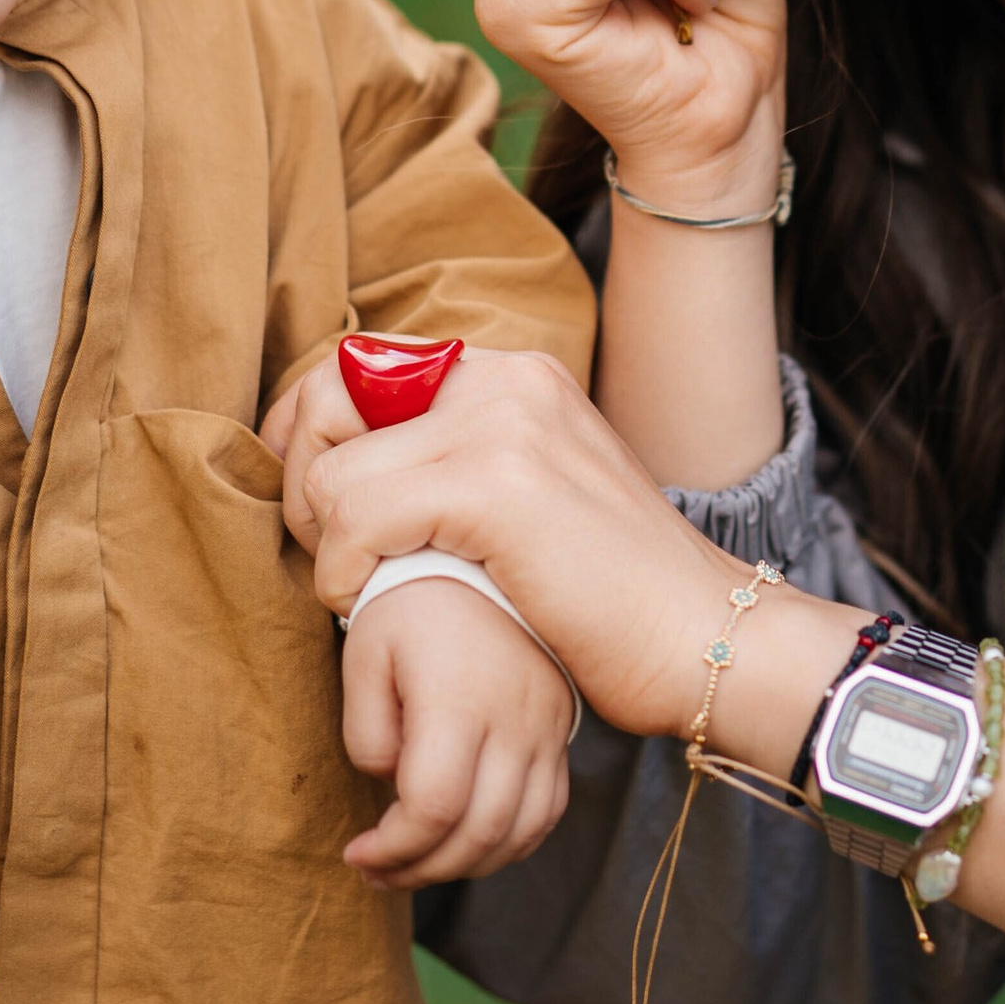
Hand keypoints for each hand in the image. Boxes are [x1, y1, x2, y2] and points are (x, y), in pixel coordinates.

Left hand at [280, 343, 851, 750]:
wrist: (704, 640)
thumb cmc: (608, 596)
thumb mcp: (528, 499)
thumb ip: (452, 462)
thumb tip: (344, 462)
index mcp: (514, 374)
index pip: (359, 363)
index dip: (308, 431)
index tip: (310, 505)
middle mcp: (508, 378)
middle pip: (330, 395)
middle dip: (300, 479)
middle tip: (324, 552)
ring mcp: (506, 424)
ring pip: (335, 469)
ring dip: (322, 541)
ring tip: (356, 587)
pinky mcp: (496, 485)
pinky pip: (357, 517)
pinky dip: (341, 572)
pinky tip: (367, 604)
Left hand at [337, 576, 574, 887]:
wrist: (475, 557)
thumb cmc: (408, 604)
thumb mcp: (364, 654)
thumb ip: (368, 733)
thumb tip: (394, 784)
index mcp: (459, 698)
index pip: (434, 808)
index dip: (393, 848)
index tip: (356, 851)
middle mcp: (515, 718)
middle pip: (479, 832)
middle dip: (422, 869)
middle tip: (378, 870)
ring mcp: (546, 726)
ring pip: (520, 831)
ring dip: (467, 865)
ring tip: (418, 863)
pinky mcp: (561, 728)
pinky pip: (548, 809)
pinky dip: (510, 842)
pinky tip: (468, 842)